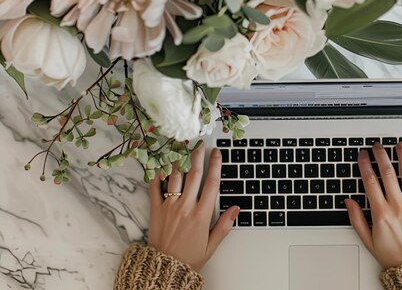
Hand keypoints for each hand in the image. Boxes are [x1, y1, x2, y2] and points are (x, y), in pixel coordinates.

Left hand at [147, 144, 239, 270]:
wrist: (163, 268)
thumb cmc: (188, 258)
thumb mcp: (211, 245)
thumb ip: (224, 225)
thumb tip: (236, 209)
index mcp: (201, 215)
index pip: (212, 184)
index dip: (216, 165)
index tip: (217, 153)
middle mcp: (186, 206)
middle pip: (194, 175)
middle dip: (198, 156)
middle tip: (200, 143)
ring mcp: (169, 206)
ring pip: (175, 177)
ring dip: (180, 160)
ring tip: (182, 147)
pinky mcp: (155, 210)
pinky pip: (155, 188)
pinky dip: (157, 175)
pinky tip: (161, 164)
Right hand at [345, 142, 401, 268]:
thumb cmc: (392, 254)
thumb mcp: (367, 239)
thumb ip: (356, 219)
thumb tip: (348, 201)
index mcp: (381, 213)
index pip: (370, 180)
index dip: (364, 164)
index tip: (362, 155)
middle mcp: (398, 206)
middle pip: (387, 172)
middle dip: (380, 155)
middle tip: (377, 146)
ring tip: (398, 146)